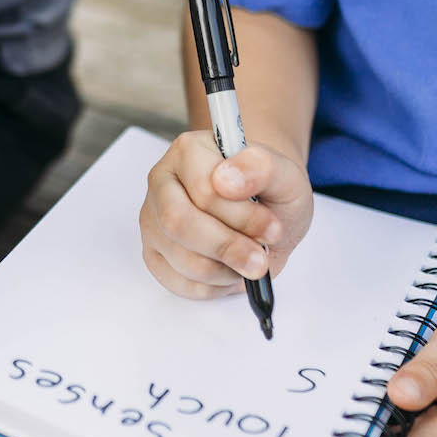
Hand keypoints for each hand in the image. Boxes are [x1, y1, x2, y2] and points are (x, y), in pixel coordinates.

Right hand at [139, 130, 314, 298]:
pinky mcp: (153, 254)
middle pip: (179, 223)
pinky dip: (214, 286)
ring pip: (182, 258)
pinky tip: (230, 269)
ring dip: (227, 270)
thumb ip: (262, 167)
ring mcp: (152, 219)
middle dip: (228, 248)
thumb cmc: (269, 191)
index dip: (242, 217)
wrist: (265, 211)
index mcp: (188, 150)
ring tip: (250, 260)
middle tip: (260, 260)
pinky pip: (179, 282)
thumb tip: (226, 179)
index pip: (204, 190)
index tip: (273, 229)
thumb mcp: (285, 175)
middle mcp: (161, 181)